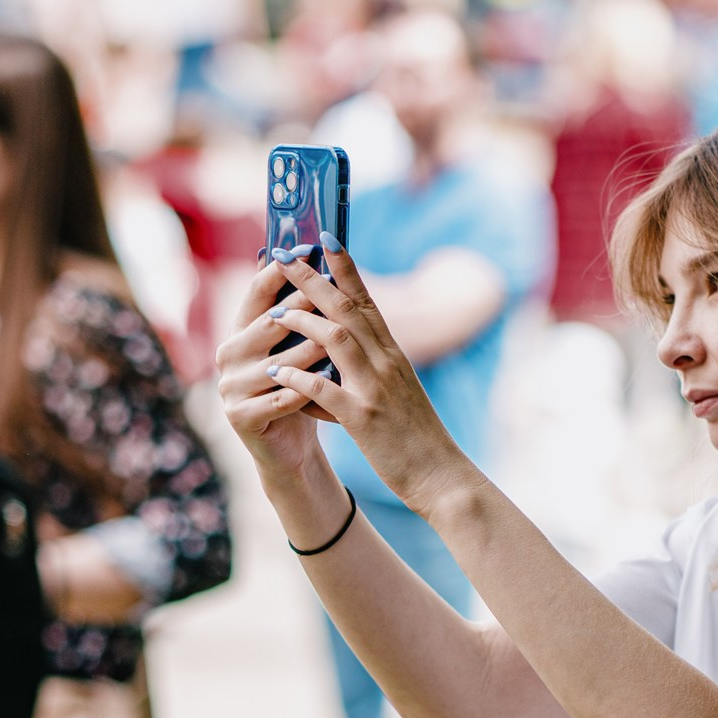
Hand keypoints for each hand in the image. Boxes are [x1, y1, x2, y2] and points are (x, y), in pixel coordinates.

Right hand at [216, 256, 333, 483]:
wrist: (291, 450)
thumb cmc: (299, 391)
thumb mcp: (296, 348)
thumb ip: (297, 310)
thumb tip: (311, 258)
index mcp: (240, 331)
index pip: (259, 291)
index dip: (284, 270)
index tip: (310, 249)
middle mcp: (228, 354)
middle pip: (270, 322)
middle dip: (303, 306)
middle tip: (333, 290)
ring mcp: (230, 386)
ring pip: (279, 361)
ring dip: (311, 351)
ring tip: (341, 340)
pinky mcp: (239, 416)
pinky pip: (281, 398)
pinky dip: (307, 391)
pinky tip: (330, 384)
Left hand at [251, 242, 465, 516]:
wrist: (442, 477)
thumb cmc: (417, 438)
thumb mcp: (398, 393)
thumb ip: (371, 370)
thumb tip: (337, 355)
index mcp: (394, 355)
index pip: (368, 301)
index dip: (346, 268)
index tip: (326, 240)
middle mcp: (387, 364)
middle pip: (348, 310)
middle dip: (314, 281)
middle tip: (286, 257)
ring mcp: (376, 390)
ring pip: (337, 340)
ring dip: (304, 322)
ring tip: (274, 312)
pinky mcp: (364, 421)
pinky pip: (326, 392)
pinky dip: (300, 378)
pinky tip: (276, 370)